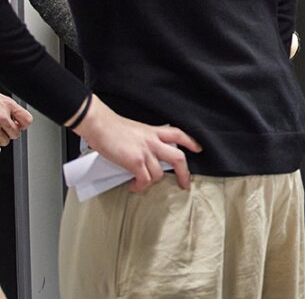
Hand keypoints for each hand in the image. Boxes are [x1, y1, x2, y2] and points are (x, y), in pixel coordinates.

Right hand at [0, 95, 32, 147]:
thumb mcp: (2, 100)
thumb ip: (12, 110)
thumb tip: (18, 120)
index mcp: (8, 105)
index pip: (27, 120)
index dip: (23, 125)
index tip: (19, 125)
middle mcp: (1, 116)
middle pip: (16, 134)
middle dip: (10, 133)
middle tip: (4, 129)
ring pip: (4, 141)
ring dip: (1, 138)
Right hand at [74, 96, 201, 191]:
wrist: (100, 125)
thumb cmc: (112, 127)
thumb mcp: (136, 129)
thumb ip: (145, 139)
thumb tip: (146, 154)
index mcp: (154, 131)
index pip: (178, 135)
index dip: (191, 142)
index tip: (198, 149)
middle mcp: (153, 141)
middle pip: (178, 158)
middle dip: (184, 173)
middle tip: (184, 183)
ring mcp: (145, 152)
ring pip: (159, 174)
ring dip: (151, 183)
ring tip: (140, 184)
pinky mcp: (135, 161)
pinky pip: (144, 180)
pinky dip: (140, 186)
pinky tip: (134, 186)